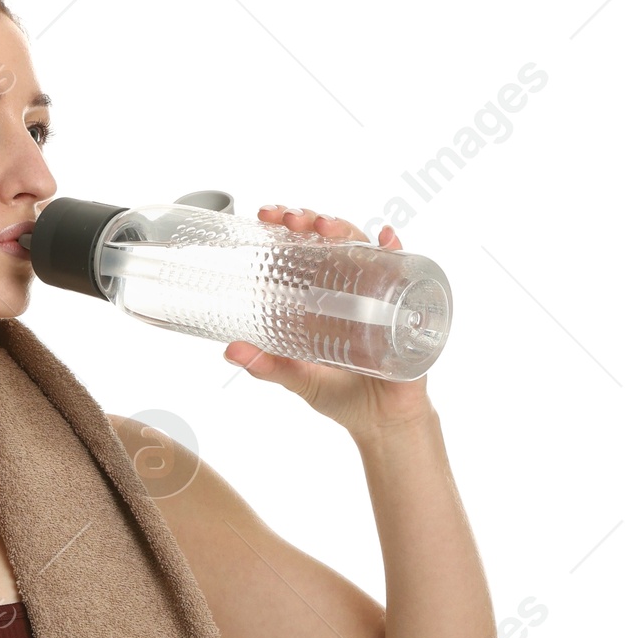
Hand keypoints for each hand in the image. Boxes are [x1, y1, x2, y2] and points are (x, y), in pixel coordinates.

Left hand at [223, 205, 436, 439]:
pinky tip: (387, 238)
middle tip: (289, 219)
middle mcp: (349, 289)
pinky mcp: (405, 306)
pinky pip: (406, 271)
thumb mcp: (299, 379)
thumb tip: (230, 350)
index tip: (265, 215)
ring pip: (364, 249)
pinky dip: (398, 251)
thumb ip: (269, 366)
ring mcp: (379, 293)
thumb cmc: (340, 396)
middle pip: (331, 242)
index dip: (286, 230)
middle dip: (311, 223)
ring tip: (324, 225)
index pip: (302, 252)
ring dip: (346, 229)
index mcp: (320, 299)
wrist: (382, 421)